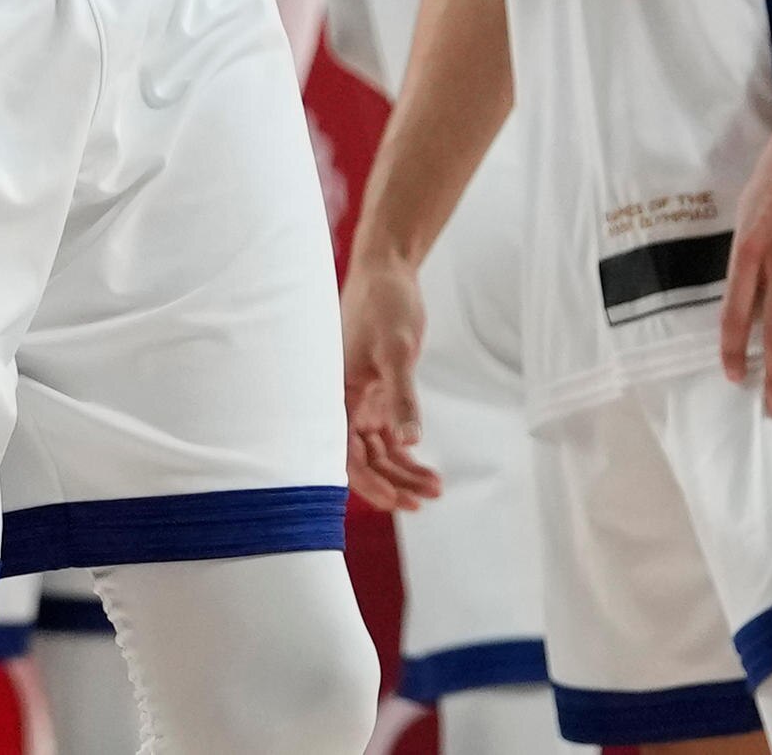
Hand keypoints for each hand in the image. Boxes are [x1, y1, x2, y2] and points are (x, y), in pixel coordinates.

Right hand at [339, 243, 439, 507]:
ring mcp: (359, 400)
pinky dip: (405, 453)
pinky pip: (386, 436)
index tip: (397, 500)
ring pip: (377, 451)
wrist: (387, 271)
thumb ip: (402, 397)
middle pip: (363, 459)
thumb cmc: (383, 304)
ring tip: (435, 487)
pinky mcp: (375, 394)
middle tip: (426, 498)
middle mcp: (343, 402)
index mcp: (336, 393)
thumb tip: (409, 441)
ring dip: (402, 471)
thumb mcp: (397, 350)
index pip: (345, 453)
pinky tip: (426, 467)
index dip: (368, 482)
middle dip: (392, 482)